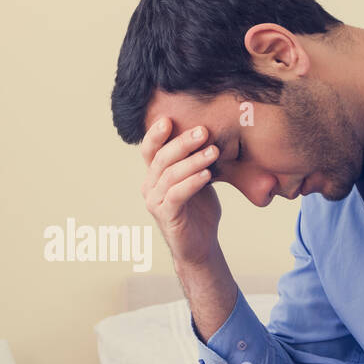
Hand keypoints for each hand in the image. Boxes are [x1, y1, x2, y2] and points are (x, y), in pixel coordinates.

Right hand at [139, 117, 223, 267]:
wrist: (200, 245)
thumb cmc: (200, 210)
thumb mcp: (198, 179)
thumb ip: (197, 160)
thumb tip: (211, 131)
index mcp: (154, 175)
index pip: (150, 149)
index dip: (156, 133)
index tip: (170, 118)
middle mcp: (149, 186)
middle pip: (161, 158)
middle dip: (182, 142)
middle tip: (203, 131)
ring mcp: (155, 202)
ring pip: (170, 175)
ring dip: (193, 161)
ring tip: (213, 152)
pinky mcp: (166, 216)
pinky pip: (177, 194)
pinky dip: (192, 182)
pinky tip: (207, 174)